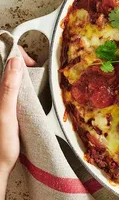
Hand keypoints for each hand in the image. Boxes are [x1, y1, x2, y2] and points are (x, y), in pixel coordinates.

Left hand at [0, 48, 34, 177]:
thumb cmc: (1, 144)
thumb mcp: (6, 114)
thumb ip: (9, 87)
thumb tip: (14, 61)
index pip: (4, 61)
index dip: (16, 55)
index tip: (31, 63)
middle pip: (7, 67)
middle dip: (21, 62)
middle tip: (34, 67)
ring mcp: (2, 101)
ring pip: (11, 78)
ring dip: (22, 73)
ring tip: (34, 76)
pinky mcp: (6, 107)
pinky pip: (13, 89)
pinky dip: (22, 85)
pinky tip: (30, 90)